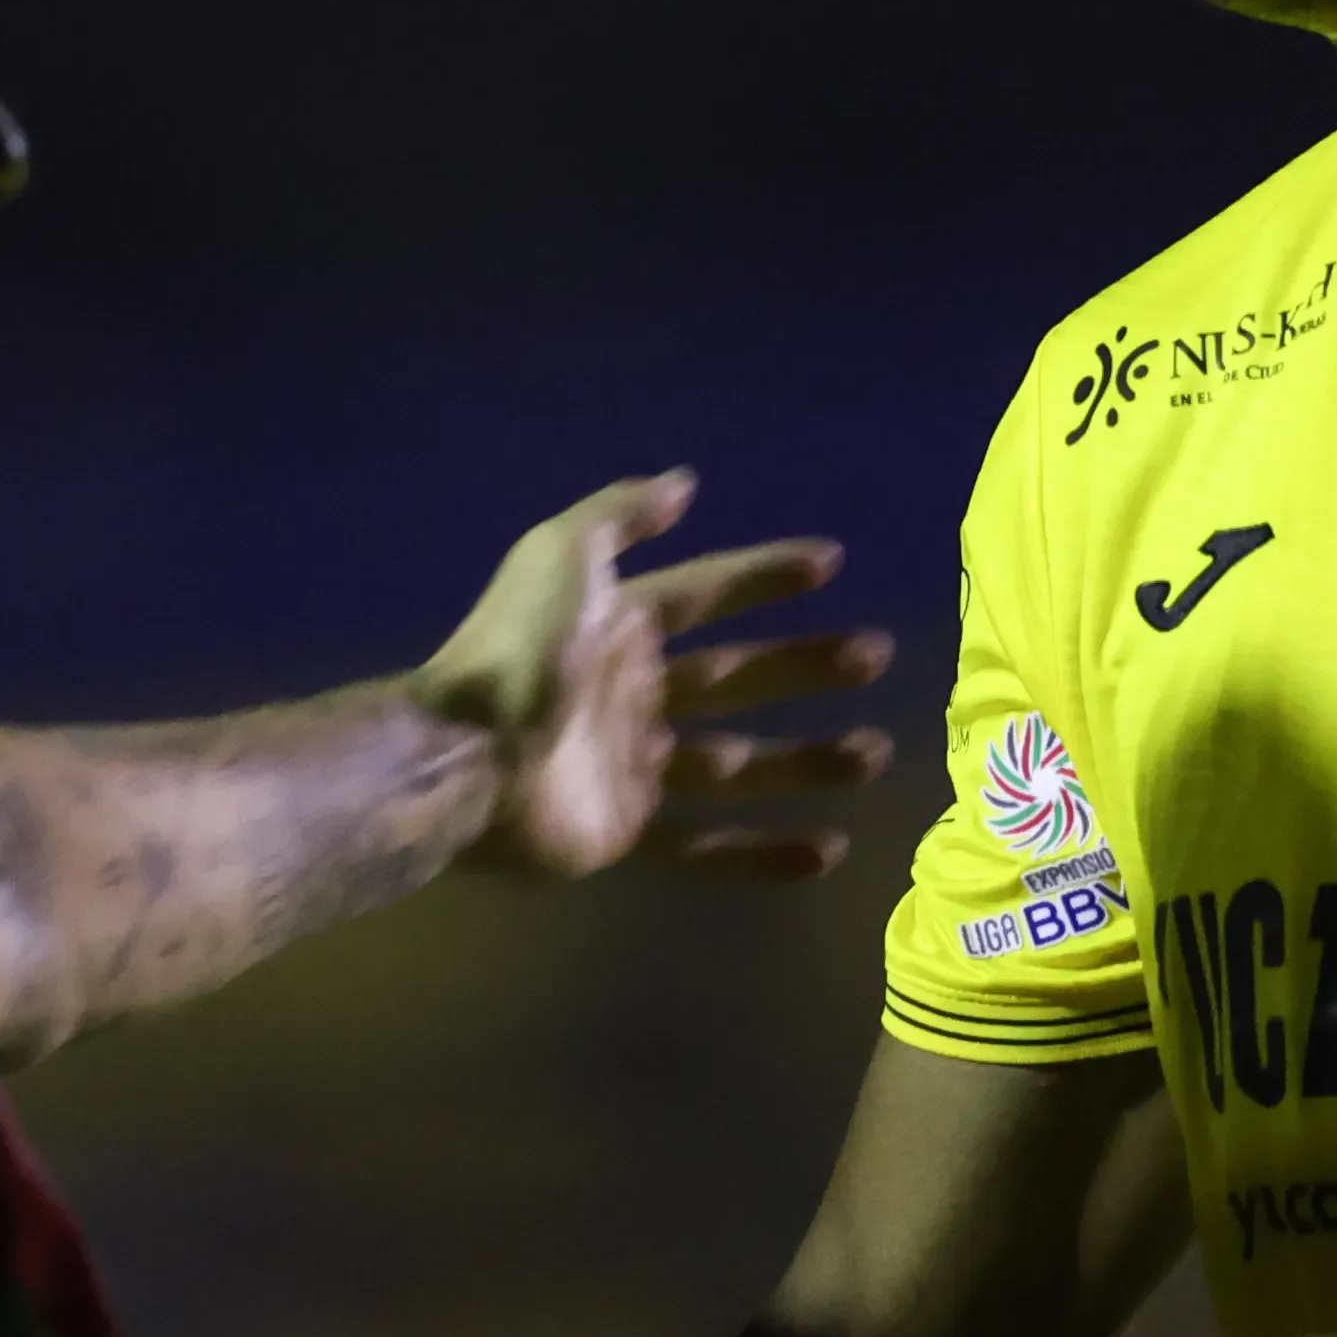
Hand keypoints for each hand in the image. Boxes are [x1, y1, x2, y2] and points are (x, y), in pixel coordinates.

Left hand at [415, 470, 894, 882]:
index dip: (761, 575)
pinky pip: (704, 848)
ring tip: (873, 754)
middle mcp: (630, 693)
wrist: (463, 757)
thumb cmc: (517, 650)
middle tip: (873, 655)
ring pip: (737, 764)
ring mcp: (629, 767)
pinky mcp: (624, 834)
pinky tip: (827, 851)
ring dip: (805, 760)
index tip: (830, 561)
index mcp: (616, 627)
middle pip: (735, 676)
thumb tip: (685, 481)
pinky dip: (764, 854)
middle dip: (804, 666)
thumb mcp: (561, 554)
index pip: (704, 593)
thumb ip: (621, 516)